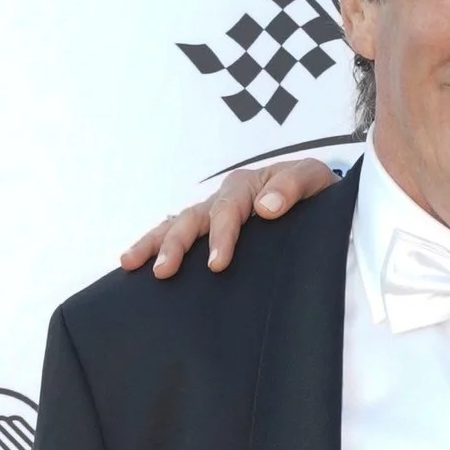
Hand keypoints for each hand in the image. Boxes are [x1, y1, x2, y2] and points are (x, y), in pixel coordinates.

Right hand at [120, 152, 342, 278]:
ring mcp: (213, 215)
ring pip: (177, 225)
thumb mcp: (312, 178)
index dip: (221, 236)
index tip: (217, 264)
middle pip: (192, 218)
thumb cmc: (315, 190)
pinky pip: (179, 235)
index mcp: (246, 186)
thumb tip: (266, 208)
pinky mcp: (211, 231)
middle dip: (176, 244)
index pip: (228, 211)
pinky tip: (136, 266)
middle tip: (164, 270)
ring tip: (131, 263)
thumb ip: (292, 187)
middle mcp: (224, 199)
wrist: (319, 198)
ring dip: (154, 243)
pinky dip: (157, 246)